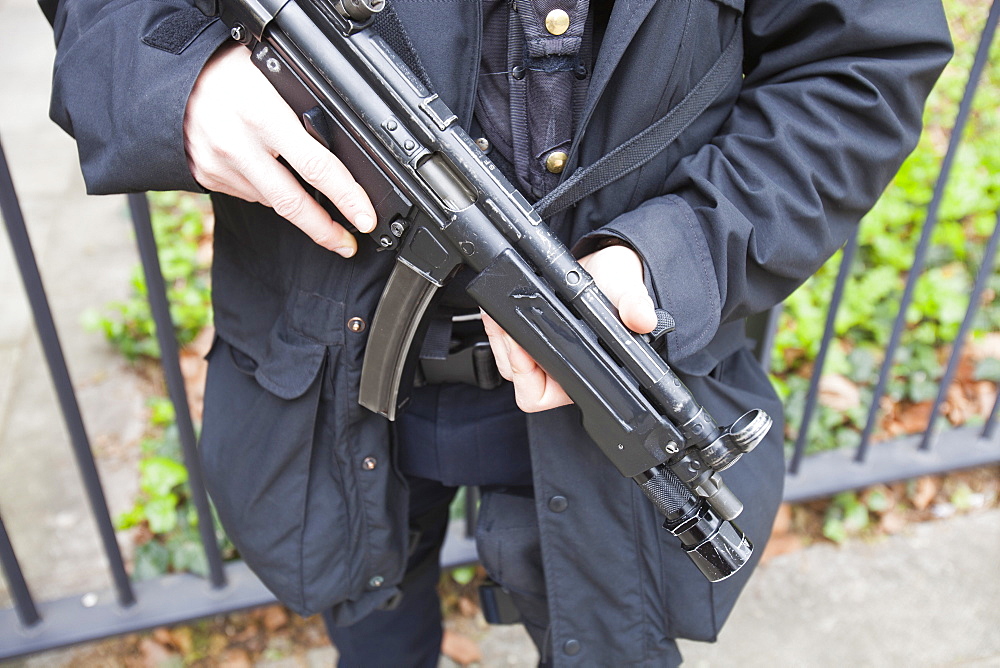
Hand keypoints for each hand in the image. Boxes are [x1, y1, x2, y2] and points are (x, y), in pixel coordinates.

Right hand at [183, 42, 375, 256]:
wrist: (171, 75)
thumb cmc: (229, 68)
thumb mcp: (272, 74)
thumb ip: (304, 106)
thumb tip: (345, 144)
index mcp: (260, 114)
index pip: (315, 166)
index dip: (346, 197)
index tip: (365, 218)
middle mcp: (237, 143)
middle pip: (292, 202)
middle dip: (325, 230)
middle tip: (347, 244)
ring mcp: (219, 164)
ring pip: (272, 200)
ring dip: (298, 208)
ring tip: (318, 210)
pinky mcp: (208, 177)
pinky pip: (250, 193)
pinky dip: (268, 190)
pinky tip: (271, 174)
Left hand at [482, 243, 656, 411]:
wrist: (608, 266)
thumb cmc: (620, 287)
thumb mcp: (630, 293)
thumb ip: (635, 306)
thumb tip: (642, 320)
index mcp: (586, 373)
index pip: (544, 395)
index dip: (528, 377)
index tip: (522, 350)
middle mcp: (563, 370)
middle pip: (520, 380)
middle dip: (508, 353)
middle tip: (507, 328)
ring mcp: (544, 355)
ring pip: (507, 363)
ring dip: (500, 339)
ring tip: (501, 314)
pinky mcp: (530, 338)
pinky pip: (504, 344)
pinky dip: (498, 328)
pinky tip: (500, 311)